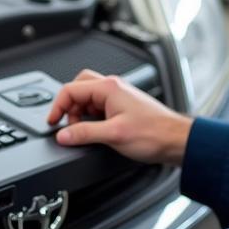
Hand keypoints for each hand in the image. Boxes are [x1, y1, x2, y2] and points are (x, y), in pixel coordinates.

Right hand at [48, 69, 191, 165]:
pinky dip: (91, 117)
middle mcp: (113, 87)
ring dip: (80, 113)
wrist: (176, 141)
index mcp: (109, 87)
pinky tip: (96, 131)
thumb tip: (63, 134)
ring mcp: (119, 96)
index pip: (70, 89)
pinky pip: (99, 106)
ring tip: (83, 131)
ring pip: (88, 97)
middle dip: (68, 106)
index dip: (57, 107)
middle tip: (66, 124)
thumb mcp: (113, 135)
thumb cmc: (154, 134)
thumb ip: (84, 134)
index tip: (52, 122)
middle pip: (78, 87)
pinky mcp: (123, 106)